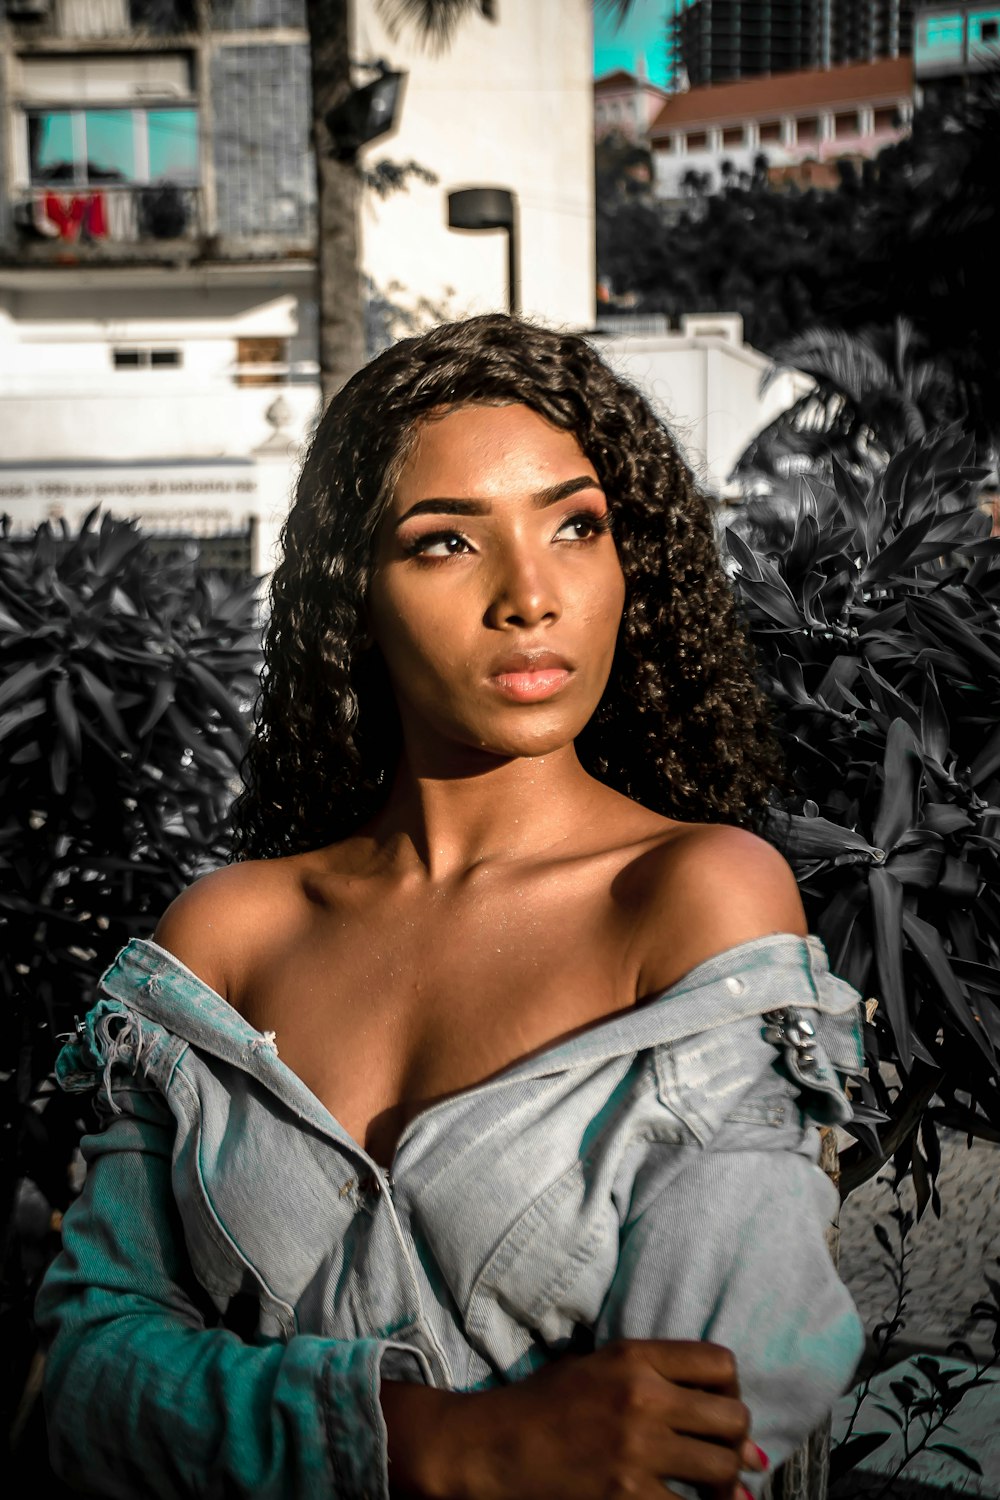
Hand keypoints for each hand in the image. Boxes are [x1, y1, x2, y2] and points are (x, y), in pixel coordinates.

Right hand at [382, 1339, 765, 1499]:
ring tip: (719, 1494)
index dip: (731, 1390)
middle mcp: (641, 1396)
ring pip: (722, 1467)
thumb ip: (653, 1376)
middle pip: (732, 1417)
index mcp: (633, 1356)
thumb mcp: (596, 1367)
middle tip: (730, 1459)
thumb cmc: (543, 1405)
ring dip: (727, 1486)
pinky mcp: (626, 1495)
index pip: (720, 1362)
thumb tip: (729, 1423)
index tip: (721, 1411)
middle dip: (737, 1442)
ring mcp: (635, 1448)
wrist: (491, 1447)